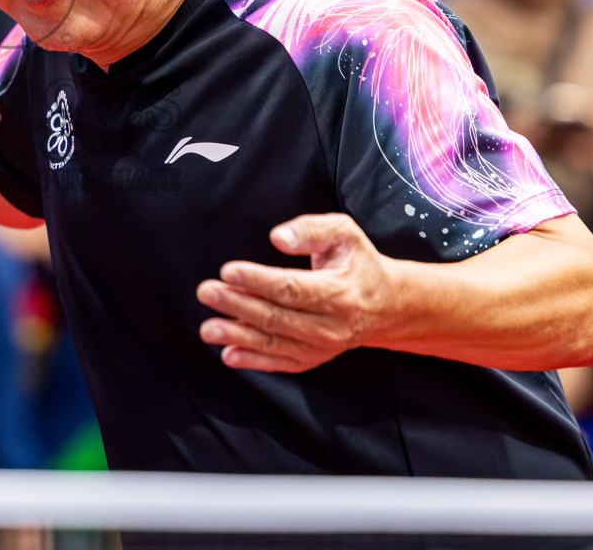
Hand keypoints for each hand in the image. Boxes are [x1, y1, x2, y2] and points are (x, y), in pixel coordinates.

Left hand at [196, 212, 396, 372]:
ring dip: (237, 336)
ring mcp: (321, 346)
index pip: (291, 288)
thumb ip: (310, 229)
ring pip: (273, 342)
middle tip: (207, 292)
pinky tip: (228, 355)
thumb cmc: (358, 264)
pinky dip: (252, 361)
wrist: (386, 305)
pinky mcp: (311, 358)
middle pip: (276, 316)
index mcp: (338, 292)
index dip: (257, 280)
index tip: (228, 271)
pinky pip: (279, 362)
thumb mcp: (344, 234)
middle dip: (237, 304)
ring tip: (208, 328)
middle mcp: (330, 325)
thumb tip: (278, 238)